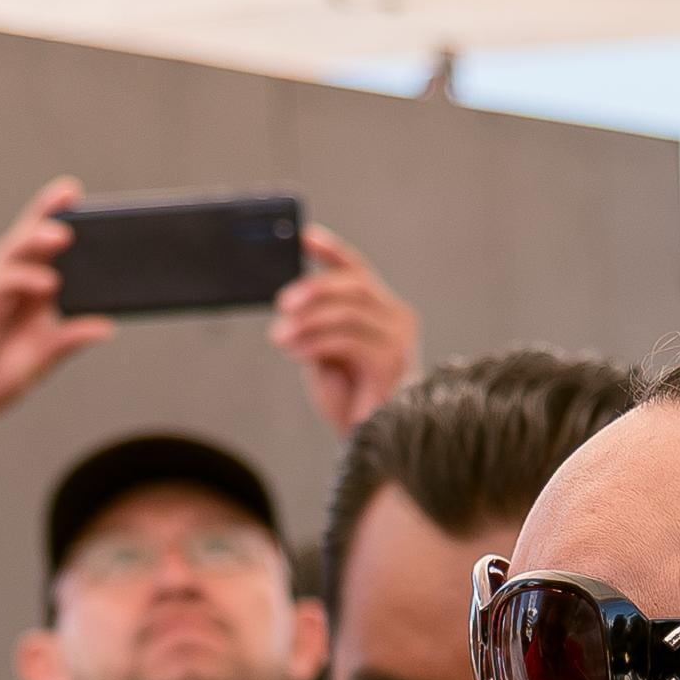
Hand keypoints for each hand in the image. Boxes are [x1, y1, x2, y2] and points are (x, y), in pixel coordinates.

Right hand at [0, 180, 116, 429]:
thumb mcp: (43, 358)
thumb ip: (70, 340)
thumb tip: (107, 326)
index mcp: (21, 291)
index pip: (38, 246)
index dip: (53, 216)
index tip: (76, 194)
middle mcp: (3, 286)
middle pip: (23, 240)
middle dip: (44, 214)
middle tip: (69, 192)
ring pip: (8, 256)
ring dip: (34, 241)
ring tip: (63, 233)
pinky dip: (23, 281)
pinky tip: (48, 282)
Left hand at [270, 224, 420, 432]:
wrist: (370, 443)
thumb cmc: (349, 399)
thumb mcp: (325, 354)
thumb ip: (316, 326)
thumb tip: (290, 304)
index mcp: (383, 310)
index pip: (357, 269)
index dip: (331, 250)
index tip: (302, 236)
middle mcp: (397, 318)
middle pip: (355, 283)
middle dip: (314, 287)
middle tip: (282, 302)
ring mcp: (398, 340)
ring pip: (348, 311)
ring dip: (307, 322)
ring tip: (280, 336)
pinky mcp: (391, 362)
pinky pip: (348, 339)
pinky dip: (315, 342)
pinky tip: (295, 352)